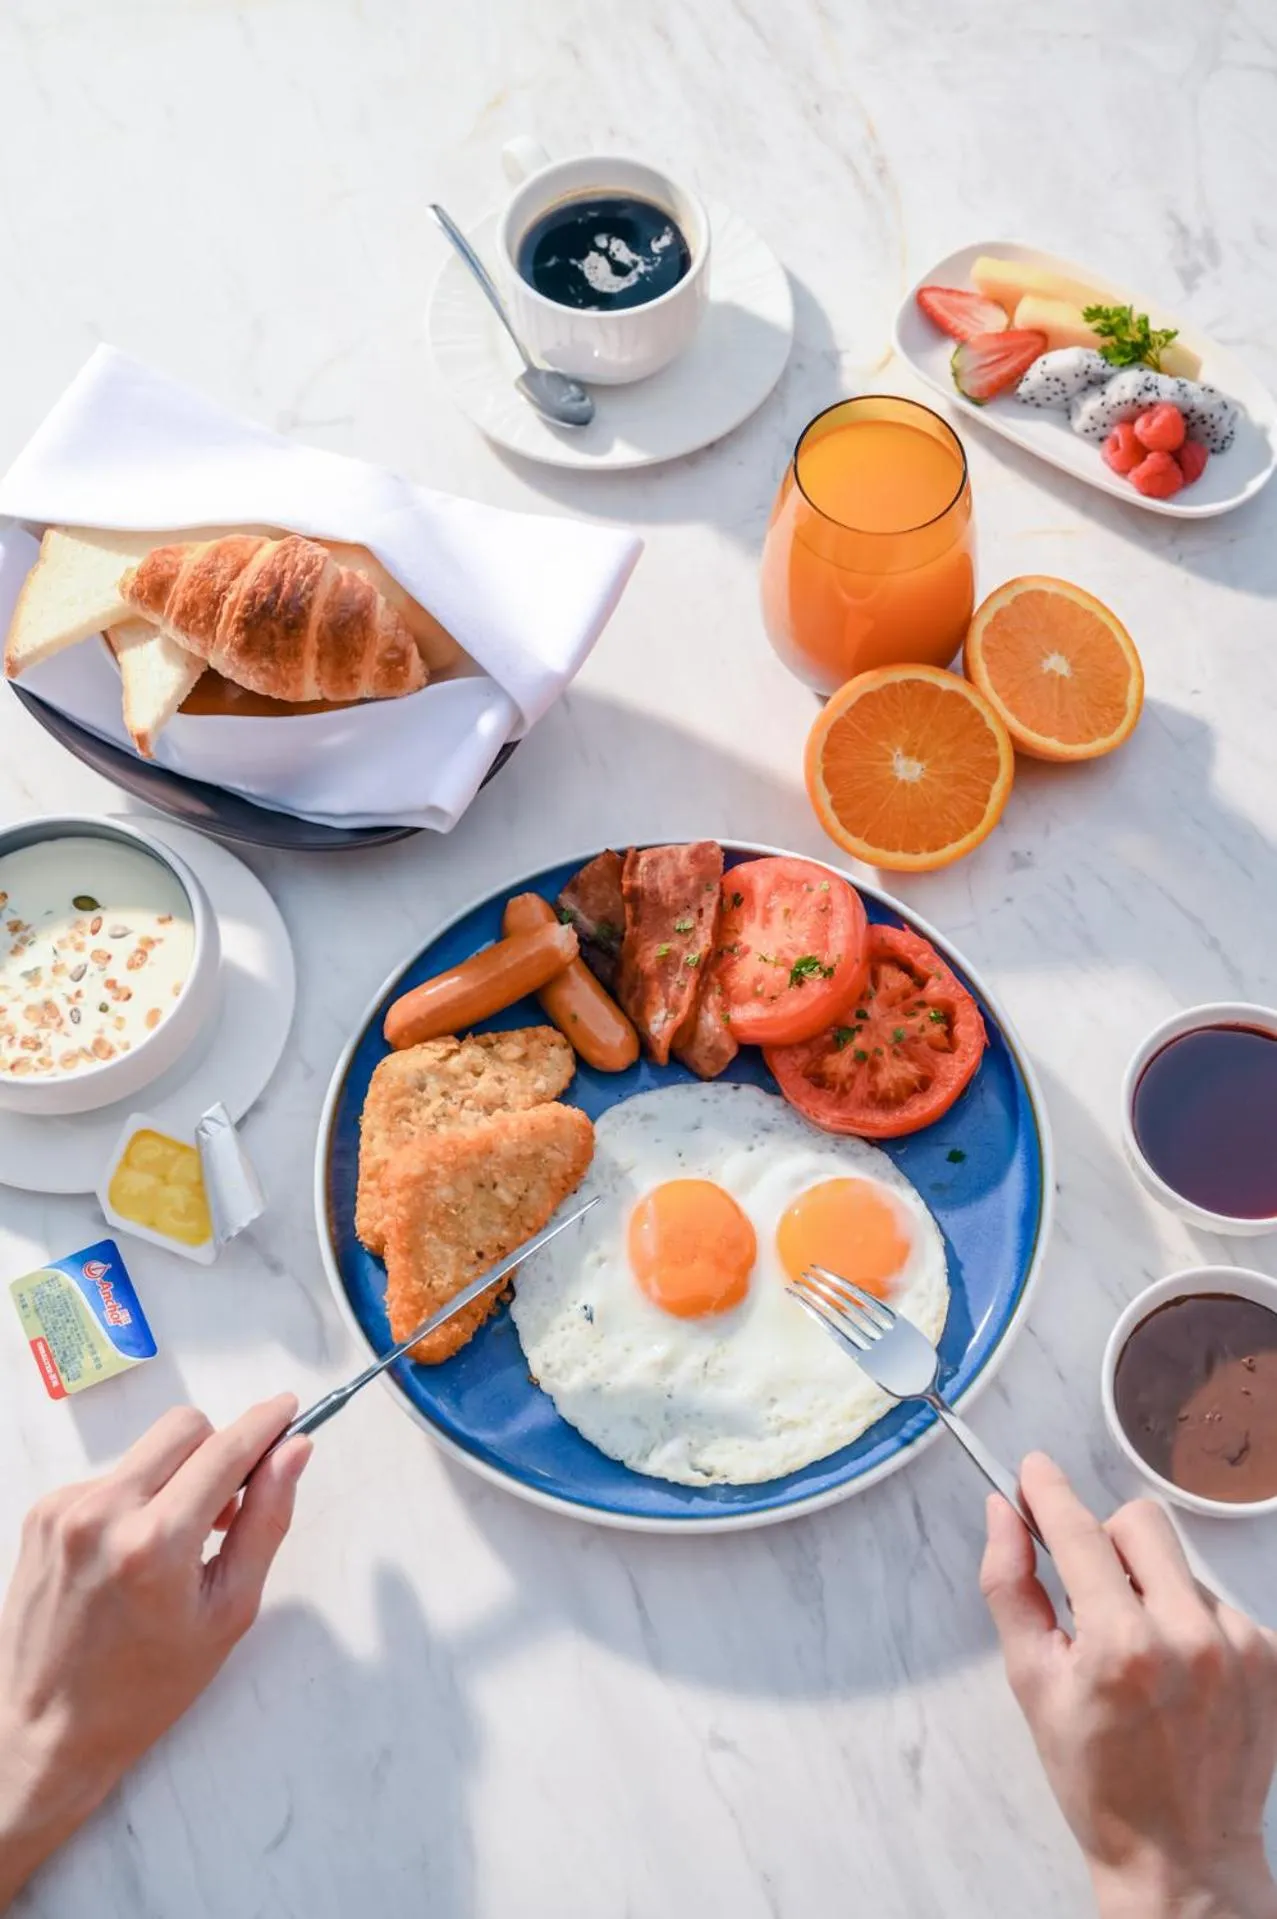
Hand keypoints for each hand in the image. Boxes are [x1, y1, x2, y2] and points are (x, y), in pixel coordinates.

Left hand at [0, 1396, 309, 1904]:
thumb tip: (292, 1454)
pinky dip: (135, 1499)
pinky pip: (111, 1477)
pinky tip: (133, 1553)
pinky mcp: (43, 1513)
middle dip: (218, 1450)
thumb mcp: (228, 1612)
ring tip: (177, 1543)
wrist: (47, 1729)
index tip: (287, 1409)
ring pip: (148, 1452)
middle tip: (230, 1504)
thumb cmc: (145, 1688)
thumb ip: (265, 1522)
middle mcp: (104, 1514)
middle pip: (185, 1428)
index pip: (226, 1450)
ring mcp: (65, 1510)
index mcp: (156, 1544)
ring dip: (175, 1477)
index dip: (265, 1423)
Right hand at [982, 1453, 1276, 1918]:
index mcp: (1121, 1646)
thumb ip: (1010, 1588)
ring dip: (1150, 1587)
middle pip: (1141, 1522)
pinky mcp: (1270, 1657)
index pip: (1079, 1532)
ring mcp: (1240, 1646)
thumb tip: (1003, 1514)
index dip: (1049, 1491)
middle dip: (1105, 1539)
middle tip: (1088, 1588)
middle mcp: (1189, 1637)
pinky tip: (1176, 1672)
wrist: (1182, 1857)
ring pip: (1179, 1564)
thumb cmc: (1098, 1781)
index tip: (1033, 1470)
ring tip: (1138, 1655)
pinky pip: (1215, 1601)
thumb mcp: (1031, 1684)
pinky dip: (1188, 1621)